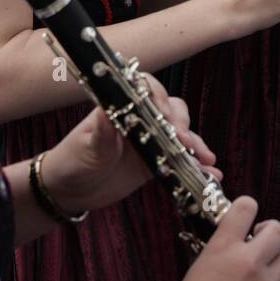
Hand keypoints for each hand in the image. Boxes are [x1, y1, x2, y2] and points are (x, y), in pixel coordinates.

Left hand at [39, 75, 219, 215]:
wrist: (69, 191)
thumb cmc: (72, 161)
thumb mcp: (86, 146)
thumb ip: (101, 131)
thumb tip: (109, 109)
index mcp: (120, 106)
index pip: (146, 89)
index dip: (160, 100)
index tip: (167, 119)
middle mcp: (138, 118)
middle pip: (170, 108)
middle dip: (182, 123)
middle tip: (185, 142)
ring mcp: (149, 139)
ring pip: (180, 133)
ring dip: (195, 144)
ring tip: (206, 160)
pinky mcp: (155, 161)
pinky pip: (180, 159)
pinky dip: (196, 165)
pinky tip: (210, 175)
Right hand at [162, 197, 279, 280]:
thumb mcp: (198, 268)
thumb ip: (219, 249)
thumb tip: (233, 240)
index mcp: (223, 248)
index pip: (245, 207)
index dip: (248, 207)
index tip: (248, 214)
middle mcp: (247, 262)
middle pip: (277, 230)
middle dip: (270, 233)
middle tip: (263, 240)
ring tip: (270, 269)